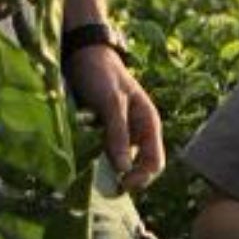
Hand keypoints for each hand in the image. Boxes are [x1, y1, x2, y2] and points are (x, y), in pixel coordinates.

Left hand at [65, 42, 165, 190]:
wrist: (84, 55)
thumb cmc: (102, 74)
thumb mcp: (111, 102)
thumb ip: (119, 134)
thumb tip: (124, 170)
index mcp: (148, 123)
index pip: (154, 163)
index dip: (141, 178)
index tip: (119, 184)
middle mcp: (138, 131)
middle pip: (139, 168)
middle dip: (124, 178)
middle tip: (102, 184)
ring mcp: (122, 133)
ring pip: (121, 164)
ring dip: (108, 171)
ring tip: (90, 173)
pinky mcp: (106, 134)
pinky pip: (106, 156)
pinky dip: (97, 162)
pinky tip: (84, 161)